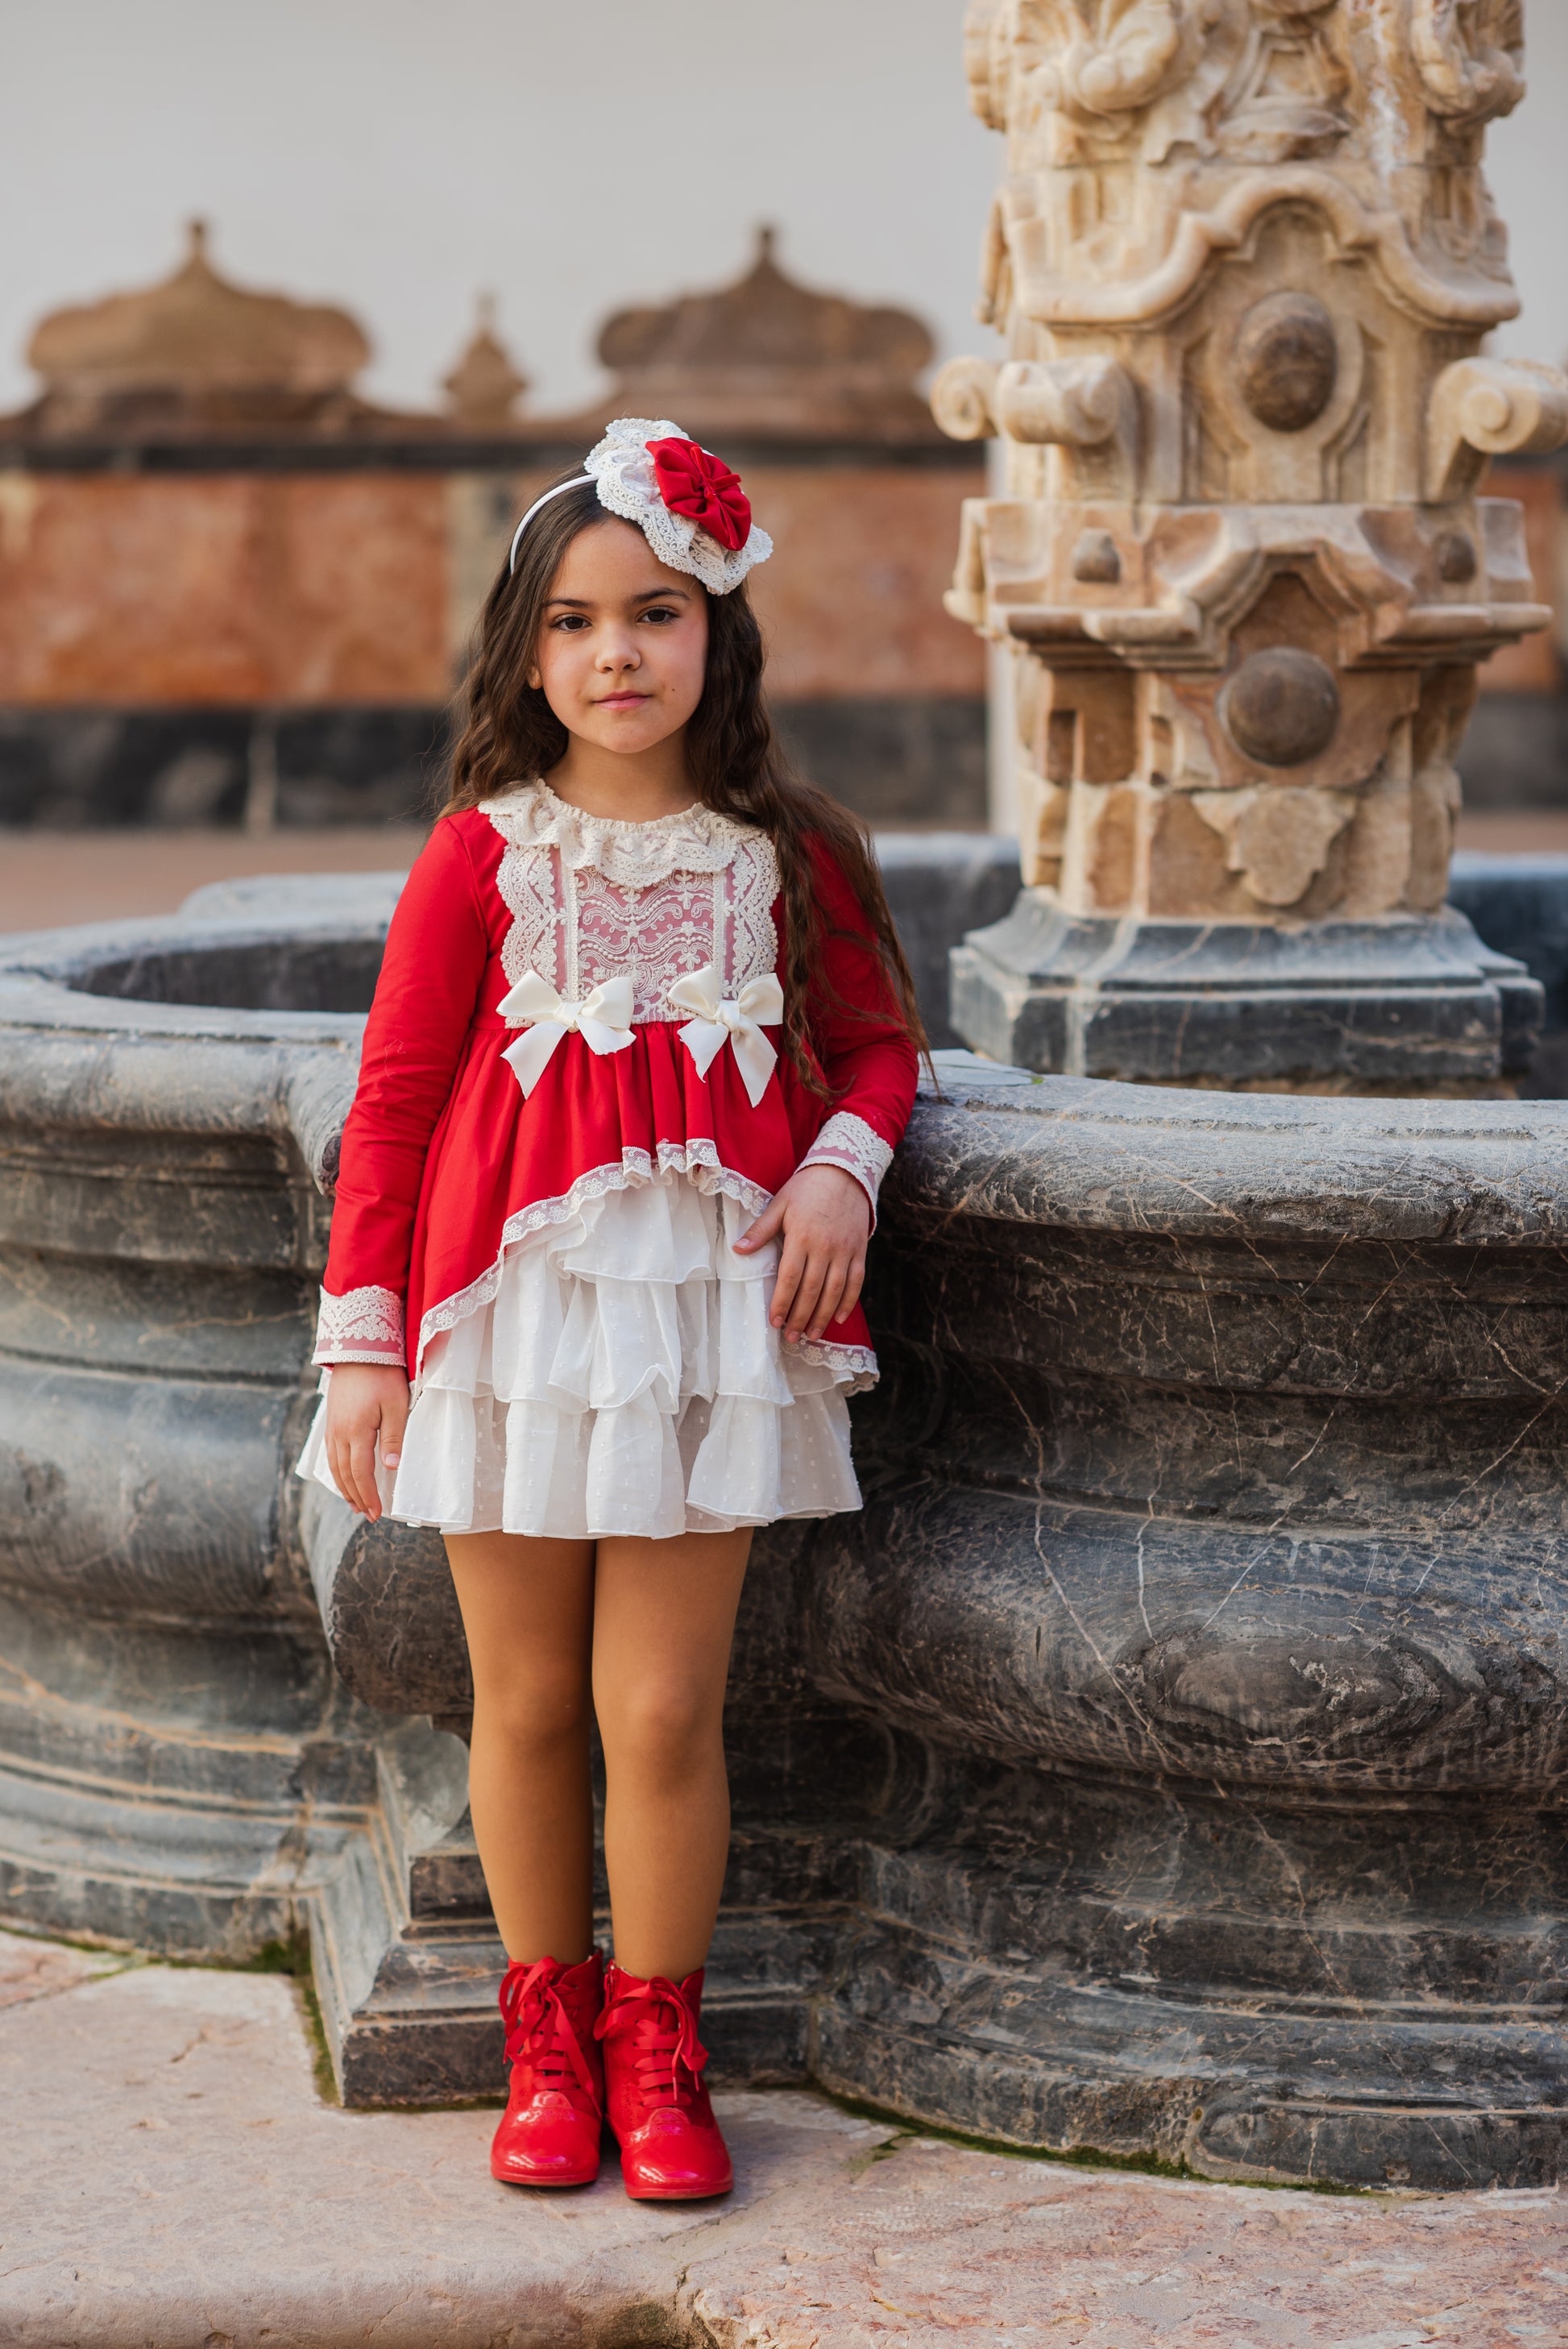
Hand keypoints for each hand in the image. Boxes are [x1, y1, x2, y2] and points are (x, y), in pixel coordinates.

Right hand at [324, 1364, 409, 1520]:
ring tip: (355, 1504)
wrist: (359, 1349)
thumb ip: (393, 1437)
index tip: (377, 1513)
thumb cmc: (383, 1375)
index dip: (368, 1495)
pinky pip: (330, 1453)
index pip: (360, 1473)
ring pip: (334, 1466)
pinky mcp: (331, 1421)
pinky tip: (343, 1477)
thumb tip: (390, 1468)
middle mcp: (339, 1433)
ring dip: (344, 1487)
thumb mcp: (397, 1405)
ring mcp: (332, 1427)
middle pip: (344, 1474)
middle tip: (368, 1515)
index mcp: (356, 1431)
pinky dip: (336, 1471)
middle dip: (356, 1497)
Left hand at [735, 1164, 870, 1345]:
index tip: (774, 1321)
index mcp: (801, 1237)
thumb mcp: (779, 1204)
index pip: (789, 1278)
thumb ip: (760, 1230)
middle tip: (791, 1337)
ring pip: (834, 1291)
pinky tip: (838, 1318)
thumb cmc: (807, 1189)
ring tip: (812, 1335)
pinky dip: (848, 1302)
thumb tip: (738, 1250)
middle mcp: (825, 1247)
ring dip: (823, 1316)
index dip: (781, 1303)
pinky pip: (856, 1282)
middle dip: (800, 1317)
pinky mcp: (859, 1251)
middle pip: (811, 1290)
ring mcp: (845, 1250)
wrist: (845, 1172)